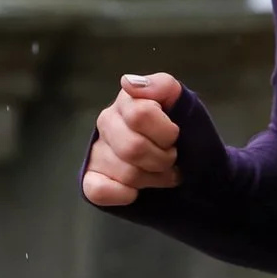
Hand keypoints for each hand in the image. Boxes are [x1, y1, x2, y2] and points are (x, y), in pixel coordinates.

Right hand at [81, 73, 183, 206]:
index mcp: (128, 100)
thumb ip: (161, 86)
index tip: (175, 137)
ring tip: (161, 173)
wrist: (185, 161)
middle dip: (162, 159)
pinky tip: (137, 190)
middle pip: (133, 147)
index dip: (166, 133)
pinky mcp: (91, 179)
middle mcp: (107, 122)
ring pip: (125, 173)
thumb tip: (128, 83)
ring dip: (153, 179)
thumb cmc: (182, 130)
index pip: (140, 115)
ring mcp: (97, 151)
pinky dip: (124, 194)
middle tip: (171, 159)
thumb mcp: (182, 102)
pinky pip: (99, 191)